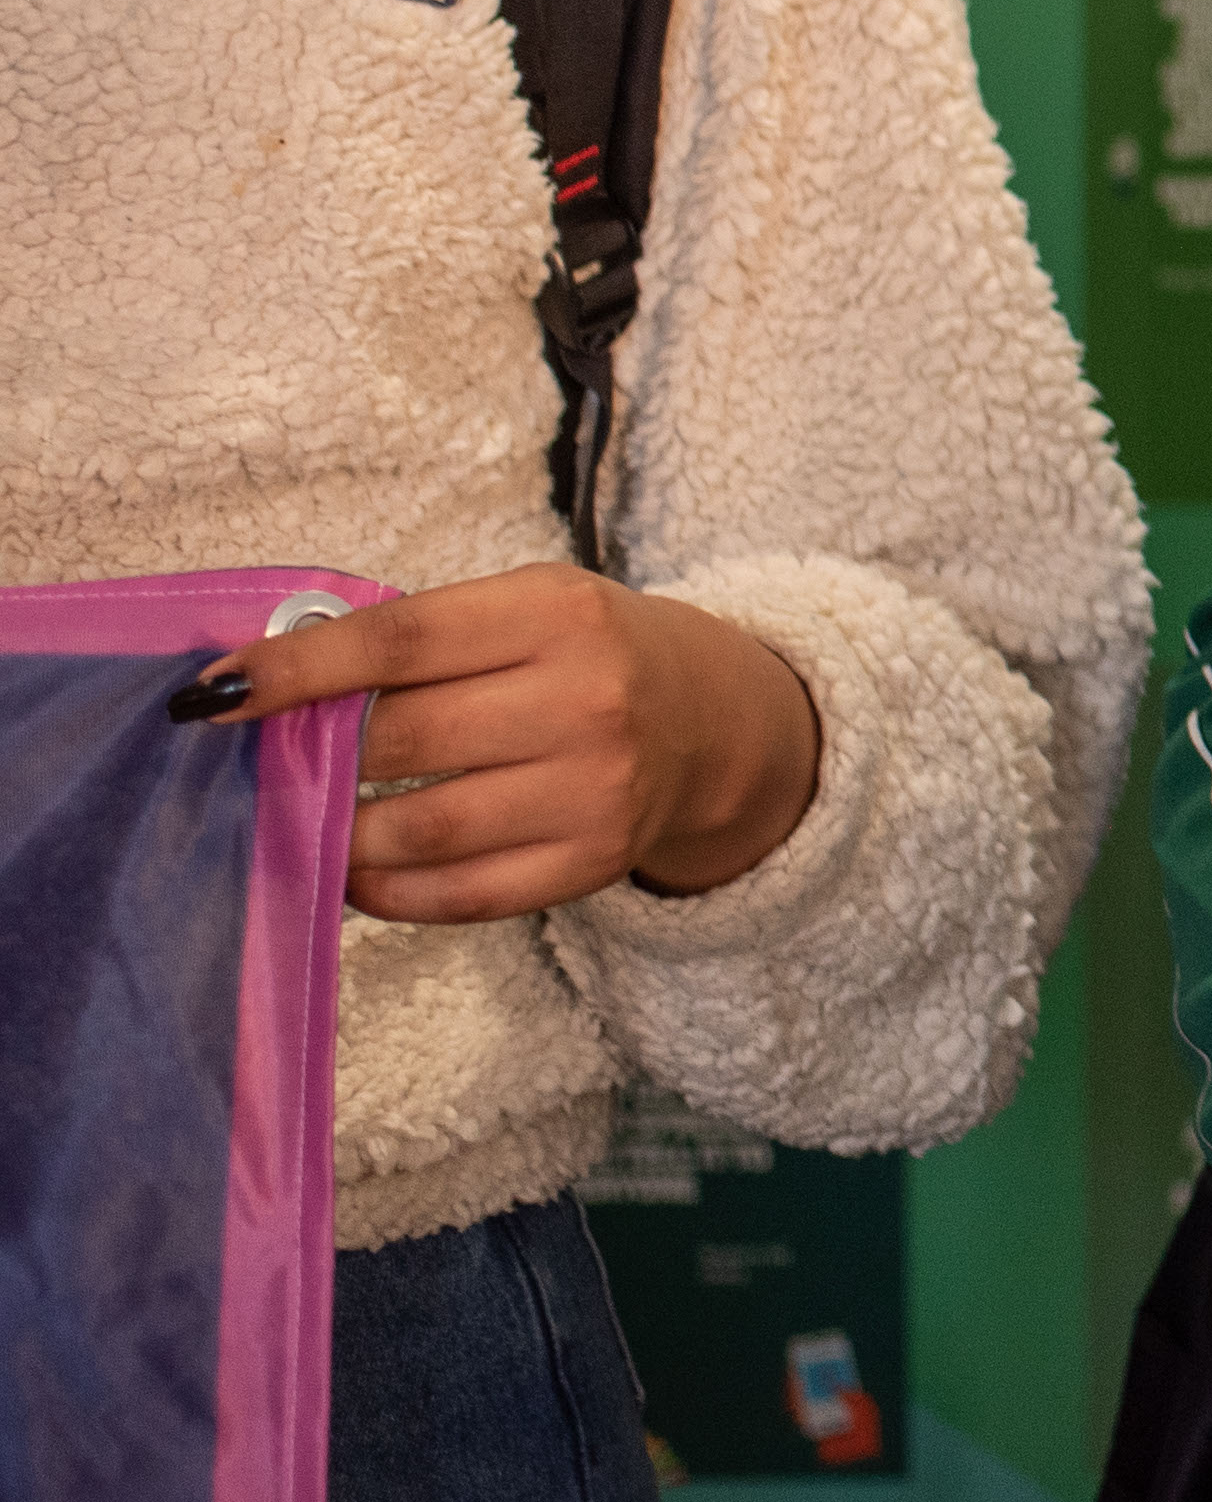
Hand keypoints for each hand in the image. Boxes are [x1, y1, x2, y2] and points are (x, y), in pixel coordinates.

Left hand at [181, 563, 821, 917]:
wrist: (708, 720)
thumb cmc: (585, 652)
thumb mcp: (522, 606)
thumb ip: (415, 637)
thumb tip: (270, 686)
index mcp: (558, 616)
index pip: (399, 643)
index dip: (295, 671)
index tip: (212, 696)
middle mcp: (586, 702)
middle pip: (399, 739)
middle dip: (311, 754)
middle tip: (262, 762)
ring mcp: (594, 791)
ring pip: (417, 830)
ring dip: (335, 832)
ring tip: (302, 819)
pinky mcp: (591, 863)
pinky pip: (457, 895)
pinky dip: (384, 889)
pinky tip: (357, 866)